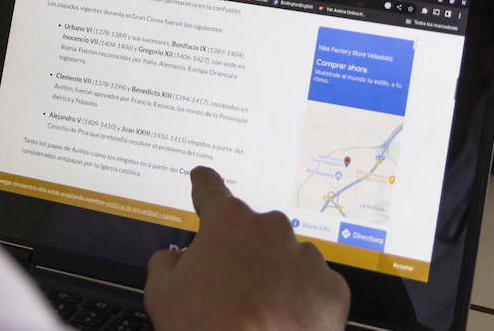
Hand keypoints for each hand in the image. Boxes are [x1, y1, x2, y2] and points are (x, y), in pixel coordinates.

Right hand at [145, 167, 349, 330]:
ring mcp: (306, 258)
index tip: (203, 178)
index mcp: (228, 223)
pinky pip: (314, 286)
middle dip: (243, 254)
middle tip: (229, 289)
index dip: (203, 185)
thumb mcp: (162, 293)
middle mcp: (271, 230)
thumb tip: (172, 260)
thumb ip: (166, 262)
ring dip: (274, 277)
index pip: (211, 190)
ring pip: (287, 259)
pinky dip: (302, 300)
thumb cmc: (209, 329)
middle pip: (253, 233)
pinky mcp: (332, 288)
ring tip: (258, 311)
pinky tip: (283, 319)